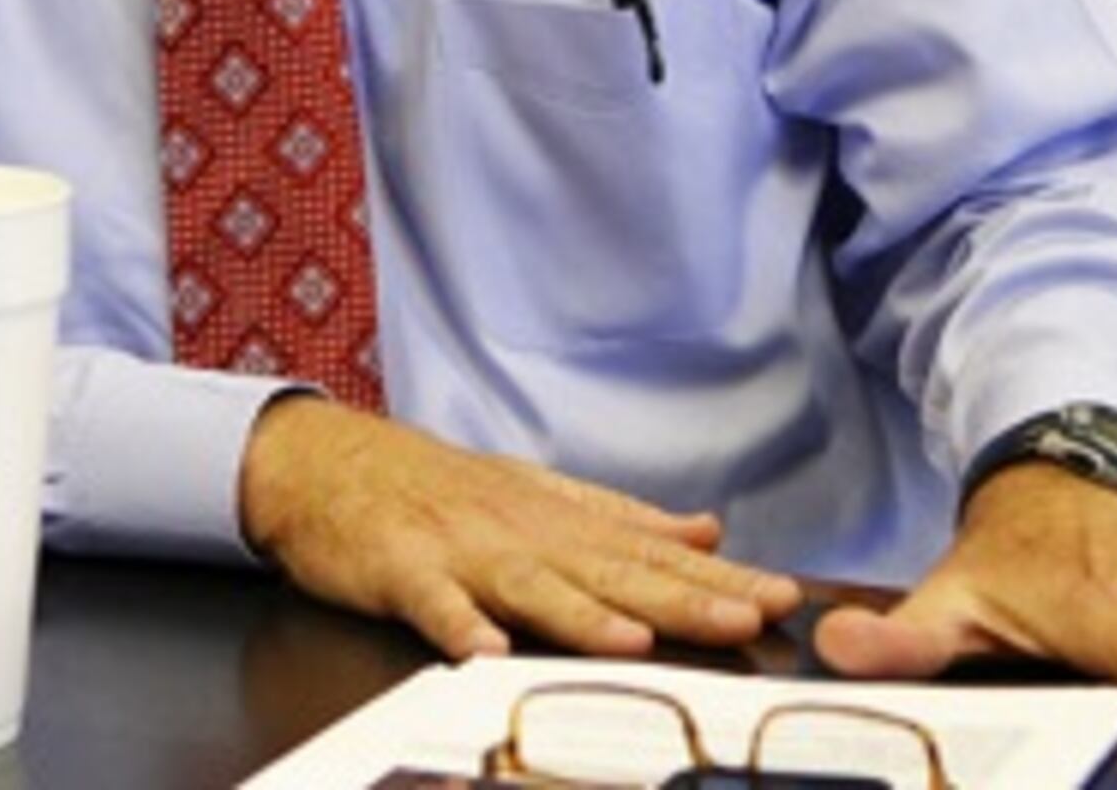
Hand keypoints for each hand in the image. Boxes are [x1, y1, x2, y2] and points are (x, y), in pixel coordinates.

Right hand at [238, 397, 803, 661]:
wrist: (332, 463)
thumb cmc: (443, 492)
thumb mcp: (543, 497)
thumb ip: (625, 520)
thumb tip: (710, 531)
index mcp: (562, 522)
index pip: (655, 557)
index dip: (720, 579)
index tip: (783, 595)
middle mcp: (525, 535)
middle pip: (612, 573)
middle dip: (682, 599)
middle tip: (746, 618)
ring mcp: (463, 552)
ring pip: (533, 587)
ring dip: (582, 616)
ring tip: (634, 641)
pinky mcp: (401, 571)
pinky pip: (433, 604)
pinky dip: (458, 627)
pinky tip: (486, 652)